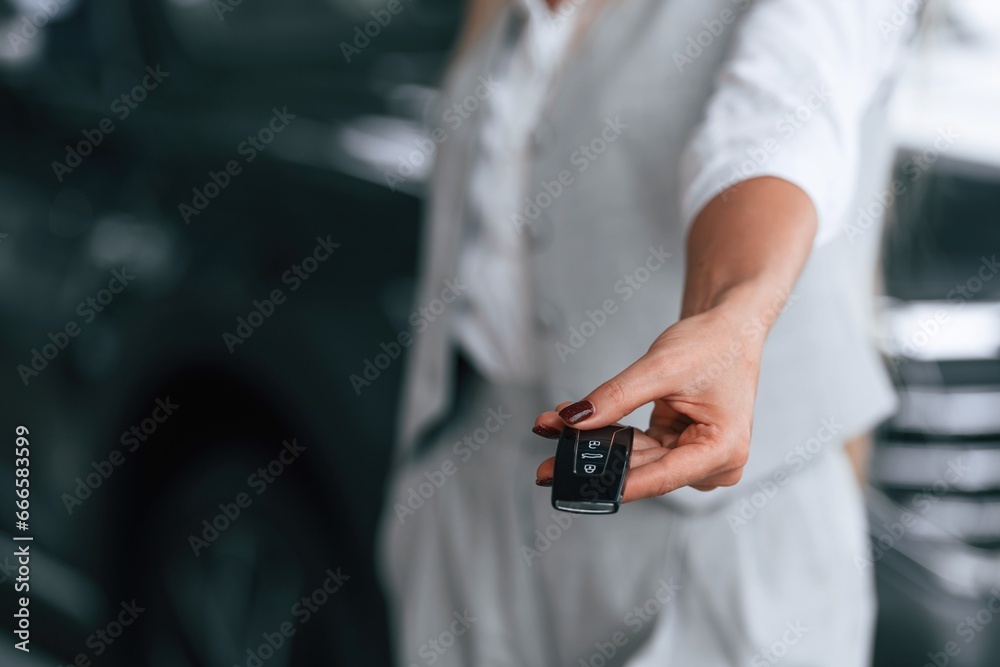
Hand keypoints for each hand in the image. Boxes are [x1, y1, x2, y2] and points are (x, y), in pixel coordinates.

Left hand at [532, 306, 763, 499]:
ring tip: (553, 428)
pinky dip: (610, 433)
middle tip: (548, 462)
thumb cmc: (713, 345)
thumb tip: (574, 420)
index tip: (581, 488)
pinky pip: (639, 447)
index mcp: (723, 449)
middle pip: (644, 469)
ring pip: (636, 459)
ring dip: (596, 444)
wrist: (729, 330)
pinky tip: (578, 422)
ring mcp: (695, 457)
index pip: (663, 476)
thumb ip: (617, 396)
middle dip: (595, 458)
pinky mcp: (679, 447)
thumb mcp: (661, 367)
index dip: (619, 483)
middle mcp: (714, 463)